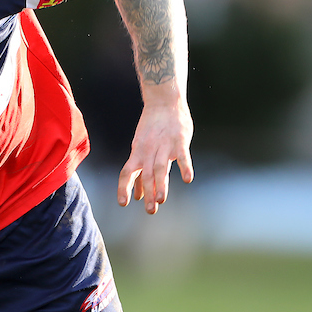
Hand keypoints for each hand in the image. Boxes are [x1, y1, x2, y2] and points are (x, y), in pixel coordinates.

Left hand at [117, 94, 192, 213]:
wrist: (163, 101)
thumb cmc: (152, 128)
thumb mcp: (141, 149)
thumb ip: (140, 173)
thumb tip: (136, 196)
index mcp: (138, 153)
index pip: (127, 172)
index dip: (124, 187)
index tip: (123, 203)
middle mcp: (149, 151)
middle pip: (146, 174)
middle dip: (148, 193)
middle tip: (150, 210)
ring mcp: (164, 145)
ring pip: (161, 167)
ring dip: (161, 183)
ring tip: (161, 199)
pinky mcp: (180, 140)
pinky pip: (182, 155)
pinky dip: (185, 166)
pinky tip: (188, 179)